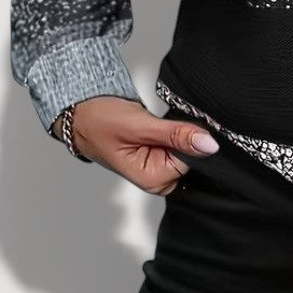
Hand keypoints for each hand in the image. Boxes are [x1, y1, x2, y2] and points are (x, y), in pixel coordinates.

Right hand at [49, 96, 219, 193]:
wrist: (82, 112)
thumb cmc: (100, 122)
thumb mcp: (139, 125)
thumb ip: (176, 135)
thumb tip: (210, 145)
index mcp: (153, 180)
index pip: (194, 160)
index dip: (190, 138)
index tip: (176, 123)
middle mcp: (158, 178)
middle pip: (193, 153)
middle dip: (185, 134)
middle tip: (161, 122)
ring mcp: (160, 165)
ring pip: (188, 144)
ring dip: (180, 129)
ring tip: (157, 123)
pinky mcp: (161, 152)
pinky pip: (180, 139)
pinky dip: (176, 128)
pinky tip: (160, 124)